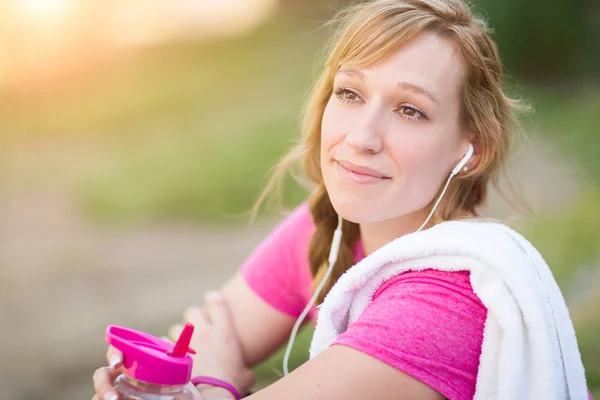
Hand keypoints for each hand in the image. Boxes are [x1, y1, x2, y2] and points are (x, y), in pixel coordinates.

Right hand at [92, 347, 206, 399]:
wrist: (170, 396)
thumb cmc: (168, 376)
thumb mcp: (172, 365)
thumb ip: (175, 353)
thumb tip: (185, 337)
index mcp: (129, 359)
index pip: (115, 350)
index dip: (114, 354)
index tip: (118, 364)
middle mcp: (117, 374)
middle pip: (101, 376)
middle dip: (103, 386)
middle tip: (113, 399)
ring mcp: (114, 390)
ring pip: (99, 394)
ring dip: (102, 397)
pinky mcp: (116, 398)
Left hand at [169, 291, 254, 396]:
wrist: (211, 395)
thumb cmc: (231, 385)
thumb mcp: (246, 373)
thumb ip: (244, 365)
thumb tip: (246, 372)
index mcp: (224, 332)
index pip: (217, 301)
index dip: (214, 298)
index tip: (213, 301)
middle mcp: (204, 332)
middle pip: (192, 311)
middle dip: (194, 317)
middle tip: (198, 327)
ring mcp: (187, 343)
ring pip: (177, 327)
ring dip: (180, 334)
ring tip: (185, 344)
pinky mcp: (173, 355)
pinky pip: (165, 344)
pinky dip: (168, 348)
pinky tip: (173, 355)